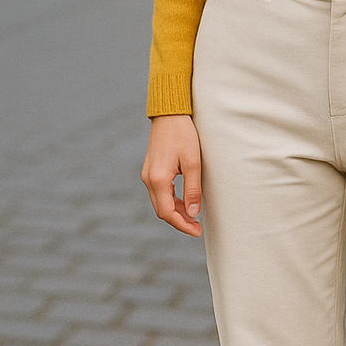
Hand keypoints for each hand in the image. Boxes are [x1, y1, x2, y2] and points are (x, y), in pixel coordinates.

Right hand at [142, 114, 203, 236]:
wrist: (169, 114)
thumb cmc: (183, 135)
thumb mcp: (193, 162)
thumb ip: (192, 189)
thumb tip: (194, 213)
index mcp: (158, 179)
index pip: (167, 213)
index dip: (182, 225)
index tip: (197, 231)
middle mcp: (148, 179)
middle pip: (161, 210)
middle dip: (179, 221)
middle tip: (197, 228)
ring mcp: (148, 174)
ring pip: (160, 202)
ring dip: (176, 212)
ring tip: (194, 217)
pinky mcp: (151, 170)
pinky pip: (159, 192)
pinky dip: (172, 201)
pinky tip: (185, 202)